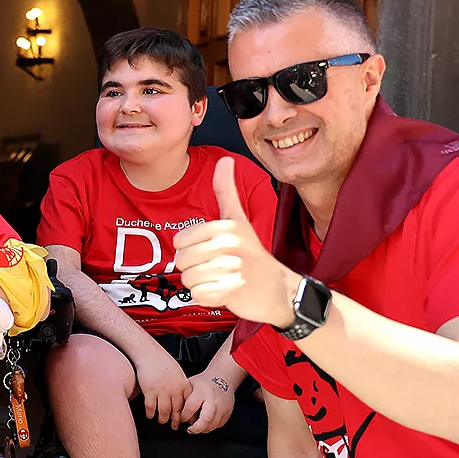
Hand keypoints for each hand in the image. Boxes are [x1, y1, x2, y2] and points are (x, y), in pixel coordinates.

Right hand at [130, 345, 190, 425]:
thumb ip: (180, 385)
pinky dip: (150, 414)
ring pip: (164, 412)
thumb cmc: (161, 360)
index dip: (185, 414)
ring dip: (162, 419)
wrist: (149, 354)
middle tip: (174, 426)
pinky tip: (150, 415)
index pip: (187, 405)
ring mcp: (162, 392)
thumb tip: (180, 397)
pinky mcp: (150, 391)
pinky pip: (151, 408)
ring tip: (161, 421)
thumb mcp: (177, 372)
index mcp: (183, 385)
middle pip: (177, 411)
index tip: (183, 419)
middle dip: (175, 421)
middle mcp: (174, 390)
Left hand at [173, 156, 298, 328]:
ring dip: (201, 284)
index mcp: (225, 227)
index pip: (180, 241)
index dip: (189, 250)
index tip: (210, 252)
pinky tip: (224, 292)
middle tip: (217, 268)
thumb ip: (226, 191)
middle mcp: (228, 245)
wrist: (279, 289)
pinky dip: (208, 298)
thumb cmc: (253, 255)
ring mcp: (231, 270)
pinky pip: (199, 296)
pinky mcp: (232, 293)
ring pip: (189, 280)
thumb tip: (224, 160)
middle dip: (194, 269)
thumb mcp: (239, 220)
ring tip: (222, 279)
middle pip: (182, 261)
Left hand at [180, 369, 235, 433]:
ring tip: (196, 426)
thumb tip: (177, 414)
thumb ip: (184, 399)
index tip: (182, 418)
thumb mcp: (190, 386)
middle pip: (206, 419)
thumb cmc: (204, 383)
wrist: (223, 378)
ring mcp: (222, 407)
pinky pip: (218, 425)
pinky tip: (205, 422)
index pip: (190, 408)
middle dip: (196, 428)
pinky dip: (210, 426)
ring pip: (212, 425)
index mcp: (201, 393)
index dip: (184, 416)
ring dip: (202, 429)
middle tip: (190, 429)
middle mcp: (213, 400)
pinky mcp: (228, 413)